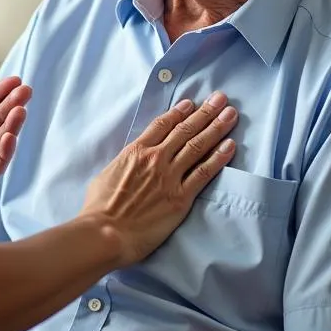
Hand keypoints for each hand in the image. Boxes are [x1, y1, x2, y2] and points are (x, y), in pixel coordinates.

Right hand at [82, 93, 236, 264]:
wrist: (106, 232)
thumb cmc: (99, 207)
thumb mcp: (107, 173)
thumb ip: (125, 162)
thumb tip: (131, 162)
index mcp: (136, 150)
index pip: (162, 124)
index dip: (179, 112)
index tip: (191, 103)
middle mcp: (156, 158)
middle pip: (185, 129)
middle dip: (205, 112)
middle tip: (220, 99)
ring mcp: (170, 176)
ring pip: (198, 145)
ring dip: (216, 128)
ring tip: (230, 114)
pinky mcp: (181, 197)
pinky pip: (204, 173)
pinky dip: (219, 157)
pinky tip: (230, 145)